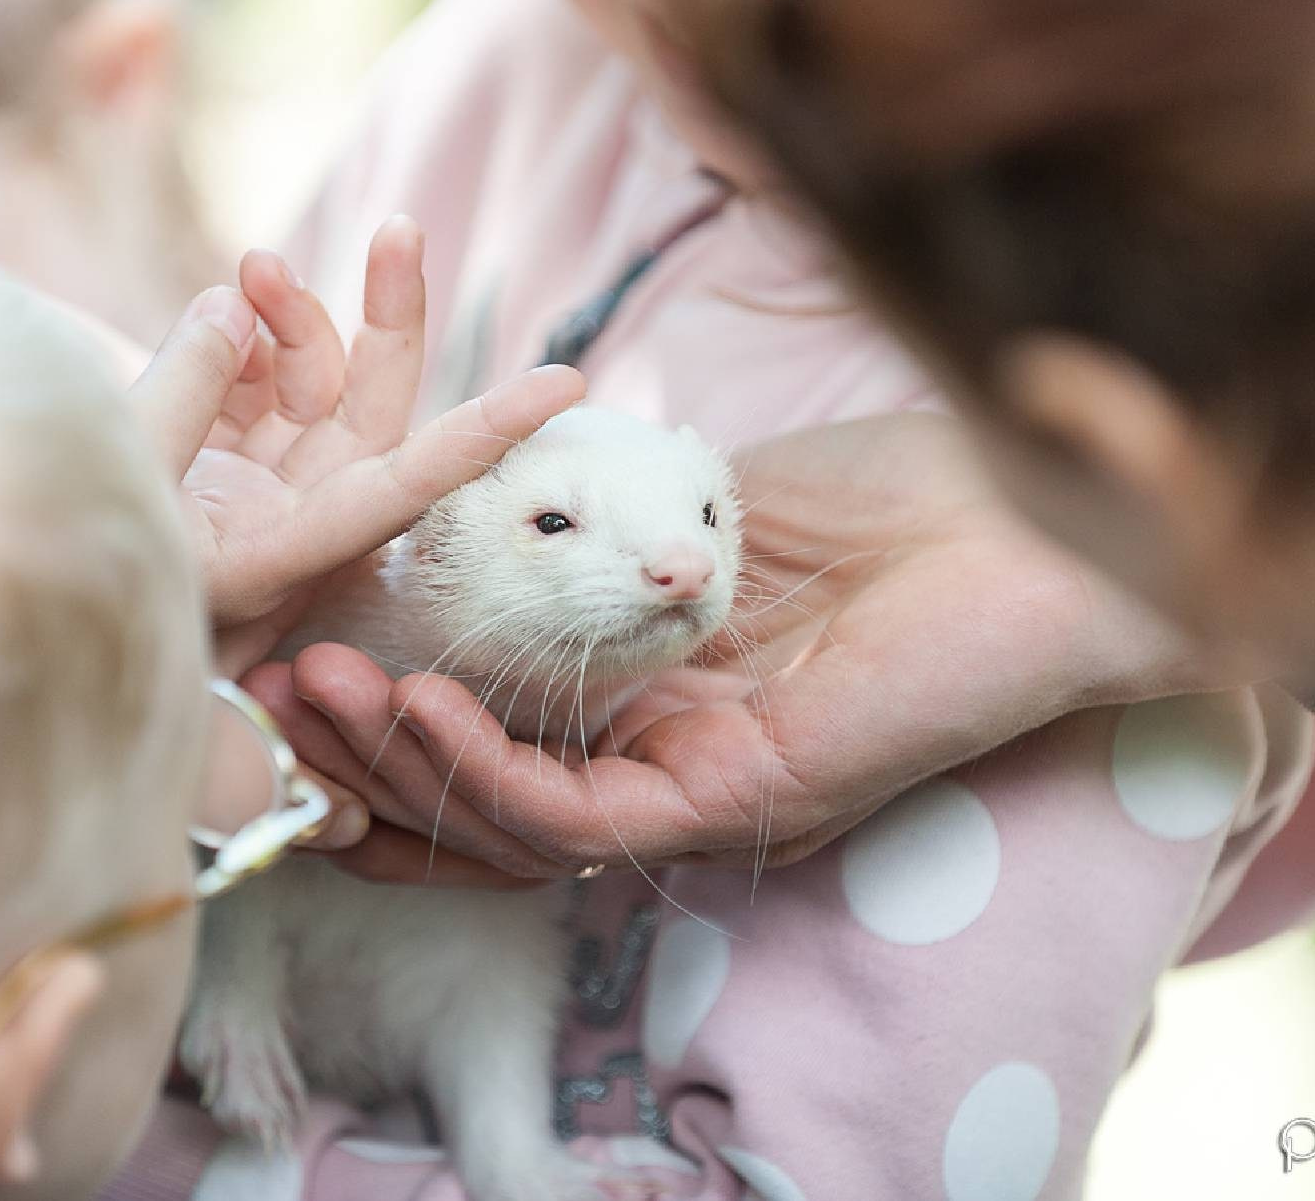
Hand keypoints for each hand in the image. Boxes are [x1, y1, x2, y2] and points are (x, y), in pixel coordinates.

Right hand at [125, 217, 584, 677]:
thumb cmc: (50, 562)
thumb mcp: (116, 474)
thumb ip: (182, 389)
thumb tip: (233, 304)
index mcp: (281, 554)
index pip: (403, 485)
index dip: (482, 433)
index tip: (565, 387)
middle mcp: (289, 521)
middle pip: (375, 409)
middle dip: (392, 317)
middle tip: (402, 227)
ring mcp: (261, 486)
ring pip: (316, 380)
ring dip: (294, 313)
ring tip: (250, 269)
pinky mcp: (226, 458)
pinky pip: (260, 378)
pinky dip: (247, 332)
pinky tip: (221, 306)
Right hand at [256, 412, 1230, 880]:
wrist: (1044, 504)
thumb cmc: (901, 490)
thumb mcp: (699, 493)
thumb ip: (591, 523)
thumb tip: (472, 496)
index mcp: (653, 692)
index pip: (496, 733)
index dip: (387, 714)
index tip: (297, 658)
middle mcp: (666, 757)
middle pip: (481, 795)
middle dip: (361, 747)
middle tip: (270, 683)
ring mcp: (703, 790)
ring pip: (512, 825)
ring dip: (398, 762)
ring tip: (311, 690)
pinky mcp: (746, 804)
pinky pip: (585, 823)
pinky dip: (489, 775)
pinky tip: (422, 707)